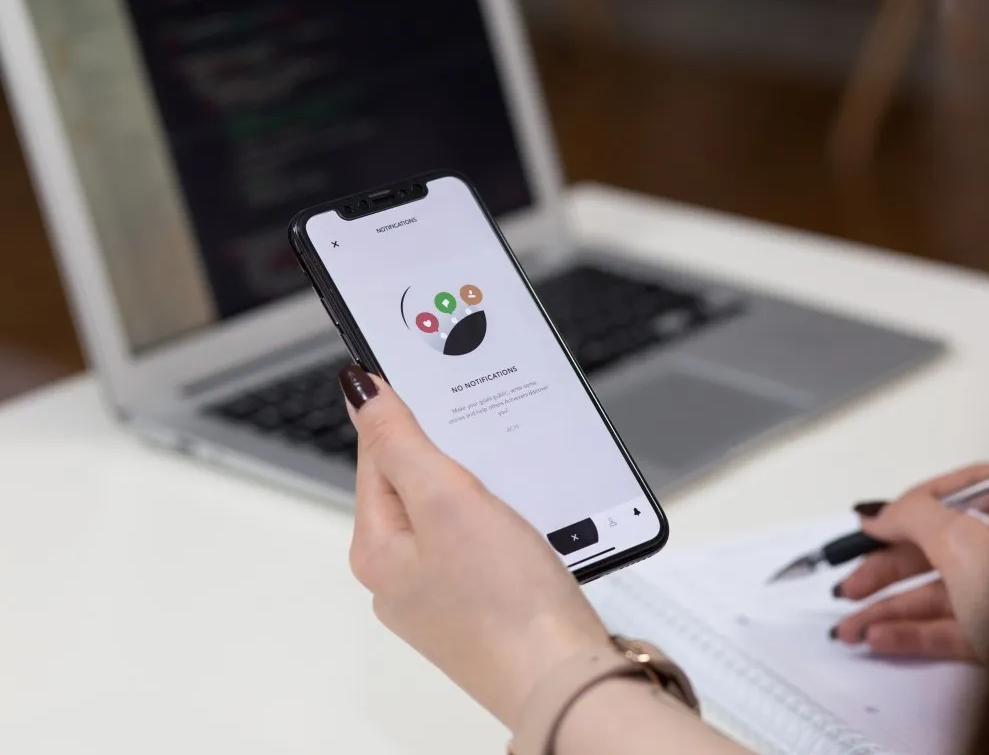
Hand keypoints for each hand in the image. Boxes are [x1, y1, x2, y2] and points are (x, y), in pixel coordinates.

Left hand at [338, 366, 610, 726]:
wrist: (563, 679)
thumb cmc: (505, 602)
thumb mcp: (446, 501)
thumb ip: (401, 442)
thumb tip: (360, 391)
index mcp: (378, 548)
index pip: (377, 455)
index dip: (403, 411)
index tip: (428, 375)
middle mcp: (401, 575)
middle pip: (415, 484)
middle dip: (450, 451)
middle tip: (486, 427)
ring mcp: (443, 594)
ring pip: (454, 514)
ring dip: (481, 486)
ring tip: (513, 475)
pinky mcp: (483, 606)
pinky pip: (482, 544)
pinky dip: (504, 521)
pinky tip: (529, 521)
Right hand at [831, 463, 988, 662]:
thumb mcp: (963, 542)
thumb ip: (915, 516)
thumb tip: (883, 510)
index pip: (954, 494)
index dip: (908, 508)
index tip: (871, 525)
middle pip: (933, 550)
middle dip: (883, 571)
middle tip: (849, 583)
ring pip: (933, 595)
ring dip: (886, 610)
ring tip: (851, 625)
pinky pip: (944, 629)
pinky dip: (908, 633)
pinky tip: (881, 637)